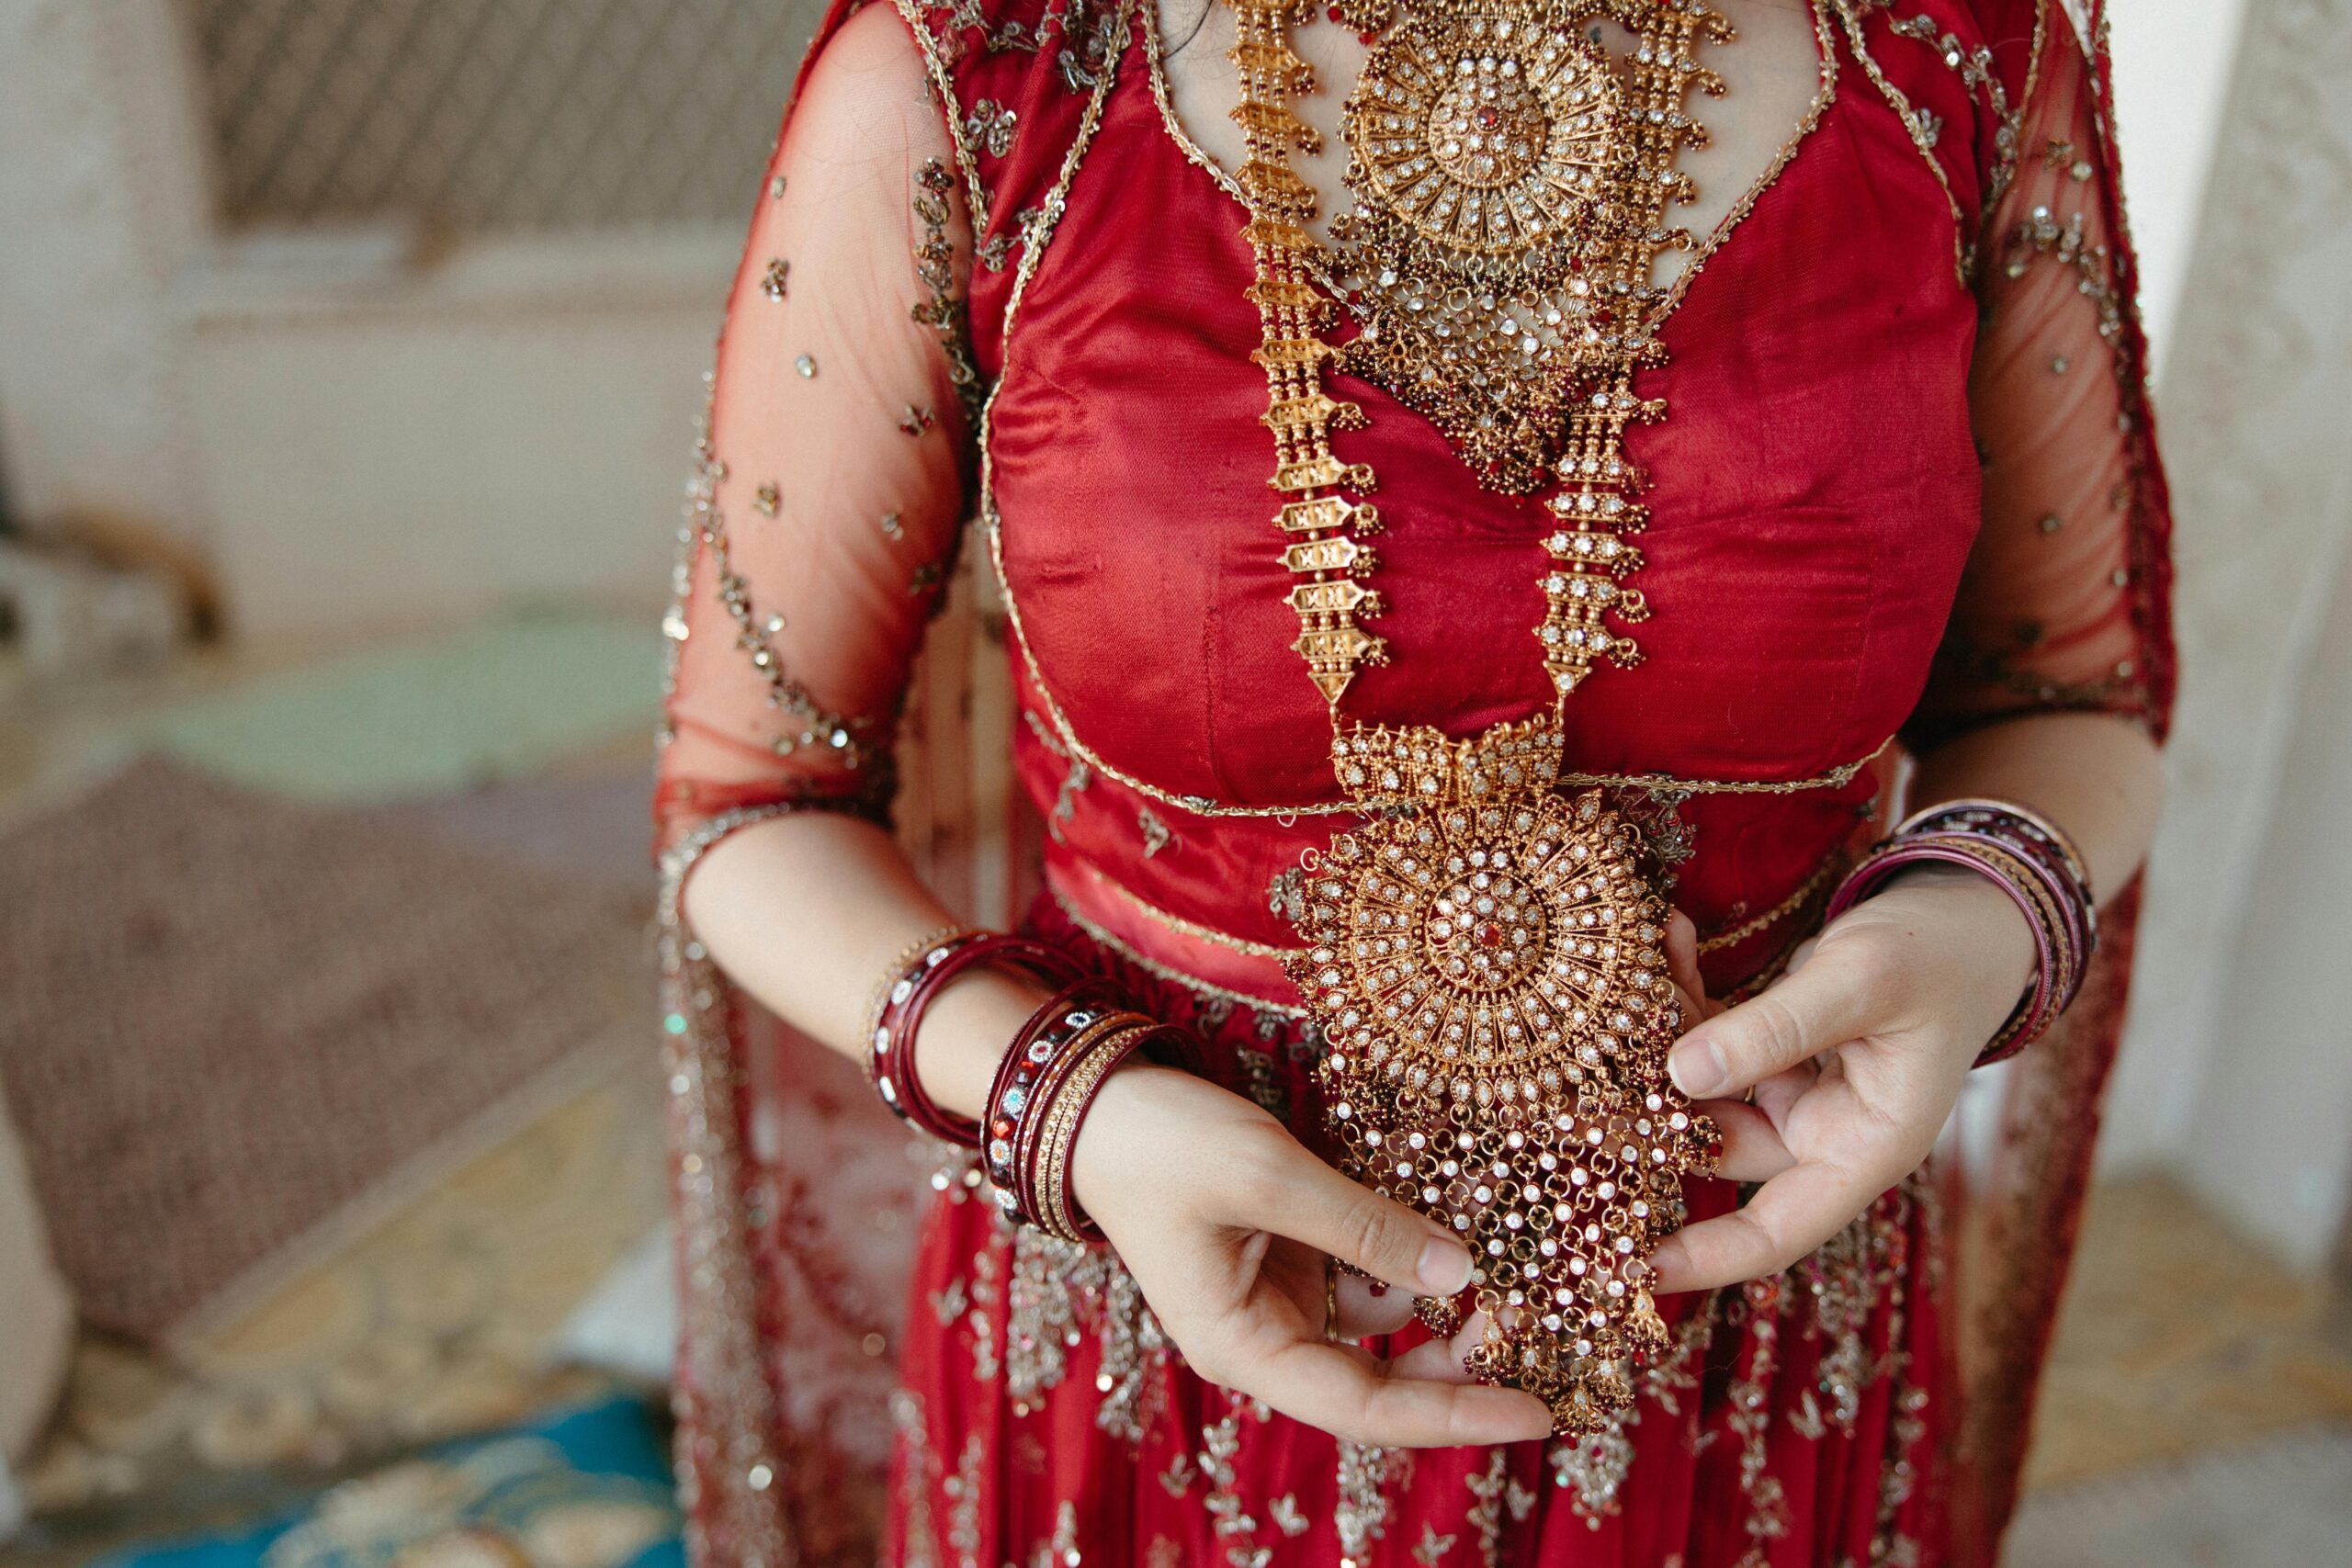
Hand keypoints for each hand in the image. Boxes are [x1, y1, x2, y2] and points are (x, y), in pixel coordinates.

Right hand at [1069, 1063, 1557, 1446]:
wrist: (1092, 1102)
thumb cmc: (1159, 1145)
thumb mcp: (1266, 1175)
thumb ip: (1363, 1226)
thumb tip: (1459, 1269)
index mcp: (1245, 1348)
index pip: (1368, 1409)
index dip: (1458, 1415)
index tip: (1539, 1415)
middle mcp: (1266, 1338)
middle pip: (1383, 1379)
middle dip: (1464, 1363)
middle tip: (1547, 1336)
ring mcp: (1278, 1296)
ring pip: (1385, 1324)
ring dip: (1447, 1305)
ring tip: (1522, 1276)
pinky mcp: (1288, 1253)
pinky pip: (1366, 1271)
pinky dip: (1413, 1255)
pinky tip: (1464, 1225)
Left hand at [1646, 865, 2036, 1293]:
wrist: (1975, 908)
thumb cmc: (1942, 953)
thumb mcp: (1862, 983)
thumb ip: (1776, 1029)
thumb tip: (1681, 1072)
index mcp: (1863, 1148)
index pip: (1775, 1232)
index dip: (1702, 1256)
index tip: (1627, 1269)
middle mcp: (1825, 1130)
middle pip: (1715, 1151)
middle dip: (1643, 1125)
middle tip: (1565, 1096)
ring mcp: (1798, 1089)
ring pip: (1702, 1089)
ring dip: (1656, 1044)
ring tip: (1611, 993)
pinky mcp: (1779, 1047)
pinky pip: (1715, 1038)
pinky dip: (1688, 997)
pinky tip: (1670, 939)